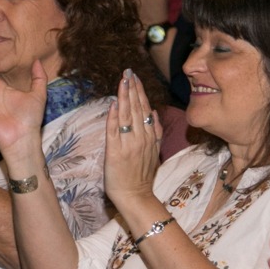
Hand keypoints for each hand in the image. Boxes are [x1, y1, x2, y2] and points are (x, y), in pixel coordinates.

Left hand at [104, 68, 162, 211]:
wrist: (135, 196)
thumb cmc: (142, 176)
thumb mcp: (155, 152)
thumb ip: (156, 132)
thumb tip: (152, 112)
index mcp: (150, 137)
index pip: (144, 109)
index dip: (140, 92)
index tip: (135, 77)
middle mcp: (141, 138)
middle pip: (136, 109)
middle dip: (132, 88)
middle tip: (128, 72)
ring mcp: (128, 145)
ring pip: (127, 116)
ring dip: (124, 97)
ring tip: (122, 80)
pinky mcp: (115, 152)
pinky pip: (114, 131)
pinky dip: (114, 117)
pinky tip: (113, 104)